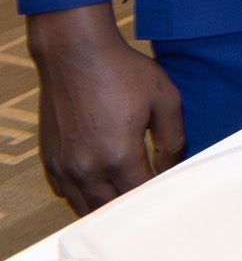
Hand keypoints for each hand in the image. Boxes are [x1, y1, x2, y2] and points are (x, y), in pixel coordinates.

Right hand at [29, 2, 184, 214]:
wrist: (76, 53)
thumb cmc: (120, 71)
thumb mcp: (165, 99)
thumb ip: (173, 139)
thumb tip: (171, 165)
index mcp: (118, 156)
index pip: (141, 194)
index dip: (157, 191)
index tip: (167, 182)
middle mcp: (87, 167)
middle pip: (112, 207)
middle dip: (132, 202)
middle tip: (147, 186)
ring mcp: (64, 165)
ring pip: (84, 205)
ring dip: (106, 202)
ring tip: (125, 187)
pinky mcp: (50, 158)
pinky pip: (65, 191)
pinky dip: (81, 192)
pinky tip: (98, 178)